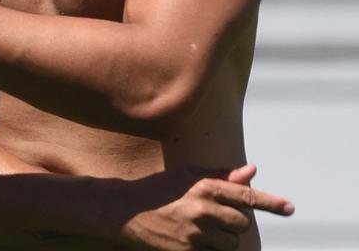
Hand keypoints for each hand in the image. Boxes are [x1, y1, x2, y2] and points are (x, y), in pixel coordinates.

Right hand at [119, 164, 293, 249]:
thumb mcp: (187, 176)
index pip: (247, 196)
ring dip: (221, 240)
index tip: (290, 208)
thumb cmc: (157, 190)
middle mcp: (203, 210)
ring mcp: (195, 233)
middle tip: (209, 218)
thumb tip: (252, 169)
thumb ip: (221, 176)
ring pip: (230, 243)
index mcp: (205, 187)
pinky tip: (192, 241)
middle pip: (241, 224)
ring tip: (198, 230)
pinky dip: (208, 249)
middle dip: (232, 223)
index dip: (271, 202)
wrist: (123, 210)